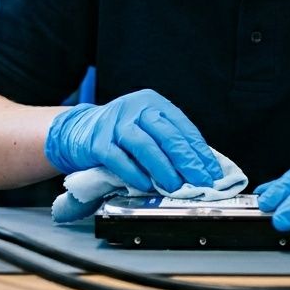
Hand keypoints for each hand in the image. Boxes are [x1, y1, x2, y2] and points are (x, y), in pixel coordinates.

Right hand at [44, 89, 223, 191]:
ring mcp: (115, 124)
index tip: (212, 172)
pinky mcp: (98, 142)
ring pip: (145, 146)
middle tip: (201, 181)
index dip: (200, 152)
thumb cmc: (119, 133)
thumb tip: (199, 168)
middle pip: (167, 135)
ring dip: (163, 169)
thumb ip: (168, 142)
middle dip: (187, 162)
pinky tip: (146, 185)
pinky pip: (119, 160)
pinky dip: (135, 174)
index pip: (183, 128)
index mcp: (153, 103)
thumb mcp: (146, 127)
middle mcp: (135, 109)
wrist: (78, 130)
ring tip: (176, 186)